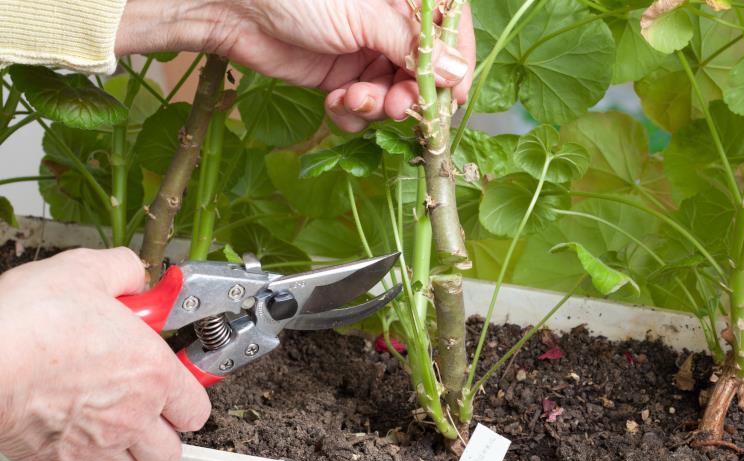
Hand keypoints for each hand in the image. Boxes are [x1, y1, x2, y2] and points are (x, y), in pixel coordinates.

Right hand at [0, 248, 210, 460]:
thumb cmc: (29, 320)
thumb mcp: (86, 271)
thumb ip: (122, 272)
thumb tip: (132, 276)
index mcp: (152, 373)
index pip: (196, 408)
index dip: (188, 397)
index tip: (177, 385)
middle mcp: (131, 416)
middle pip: (169, 450)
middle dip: (163, 433)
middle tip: (149, 412)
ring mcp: (93, 446)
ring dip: (130, 457)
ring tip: (117, 433)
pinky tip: (80, 450)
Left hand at [116, 0, 475, 131]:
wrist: (234, 9)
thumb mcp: (365, 17)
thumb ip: (412, 48)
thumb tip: (456, 73)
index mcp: (404, 1)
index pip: (449, 33)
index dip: (454, 68)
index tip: (452, 98)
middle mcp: (391, 27)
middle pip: (424, 74)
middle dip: (411, 96)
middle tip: (396, 109)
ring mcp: (367, 54)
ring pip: (395, 96)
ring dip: (378, 107)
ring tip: (352, 100)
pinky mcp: (343, 80)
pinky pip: (365, 109)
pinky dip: (353, 114)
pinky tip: (334, 103)